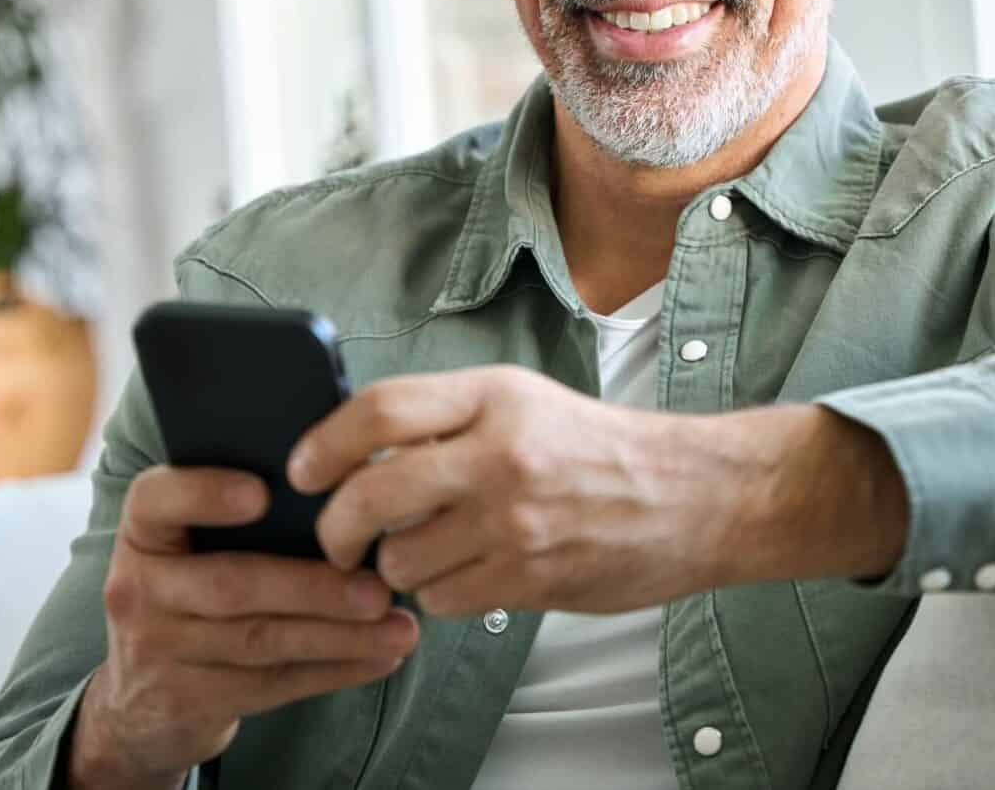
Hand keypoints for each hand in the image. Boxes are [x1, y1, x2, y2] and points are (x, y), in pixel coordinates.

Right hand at [67, 466, 418, 789]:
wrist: (138, 700)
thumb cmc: (191, 592)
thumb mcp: (188, 549)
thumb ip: (241, 520)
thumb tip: (343, 486)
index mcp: (143, 534)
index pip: (154, 500)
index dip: (205, 494)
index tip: (262, 493)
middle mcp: (140, 590)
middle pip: (230, 584)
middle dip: (312, 587)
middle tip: (378, 588)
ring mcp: (161, 651)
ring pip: (261, 641)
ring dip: (339, 635)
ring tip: (399, 627)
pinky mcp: (192, 701)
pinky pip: (274, 683)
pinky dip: (335, 669)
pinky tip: (381, 657)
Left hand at [286, 366, 907, 617]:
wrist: (692, 496)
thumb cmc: (596, 447)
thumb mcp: (522, 401)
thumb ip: (445, 418)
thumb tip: (354, 446)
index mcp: (494, 396)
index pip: (378, 411)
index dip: (323, 445)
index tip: (302, 469)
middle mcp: (500, 454)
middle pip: (371, 496)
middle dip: (336, 528)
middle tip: (336, 539)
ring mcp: (515, 520)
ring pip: (401, 560)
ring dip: (395, 566)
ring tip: (420, 552)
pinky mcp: (529, 576)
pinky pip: (442, 598)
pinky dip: (438, 593)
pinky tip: (465, 573)